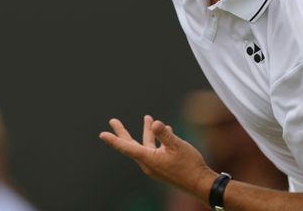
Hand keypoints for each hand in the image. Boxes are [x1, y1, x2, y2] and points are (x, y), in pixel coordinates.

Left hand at [99, 115, 217, 197]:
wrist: (200, 184)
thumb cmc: (190, 166)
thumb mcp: (178, 146)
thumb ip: (165, 134)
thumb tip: (155, 123)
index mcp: (149, 159)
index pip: (127, 147)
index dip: (114, 140)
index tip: (102, 134)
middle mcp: (148, 164)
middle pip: (131, 145)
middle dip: (123, 132)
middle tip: (113, 120)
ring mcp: (155, 166)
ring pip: (146, 146)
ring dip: (146, 132)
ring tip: (147, 118)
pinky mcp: (162, 167)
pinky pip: (155, 150)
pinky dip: (157, 140)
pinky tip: (165, 130)